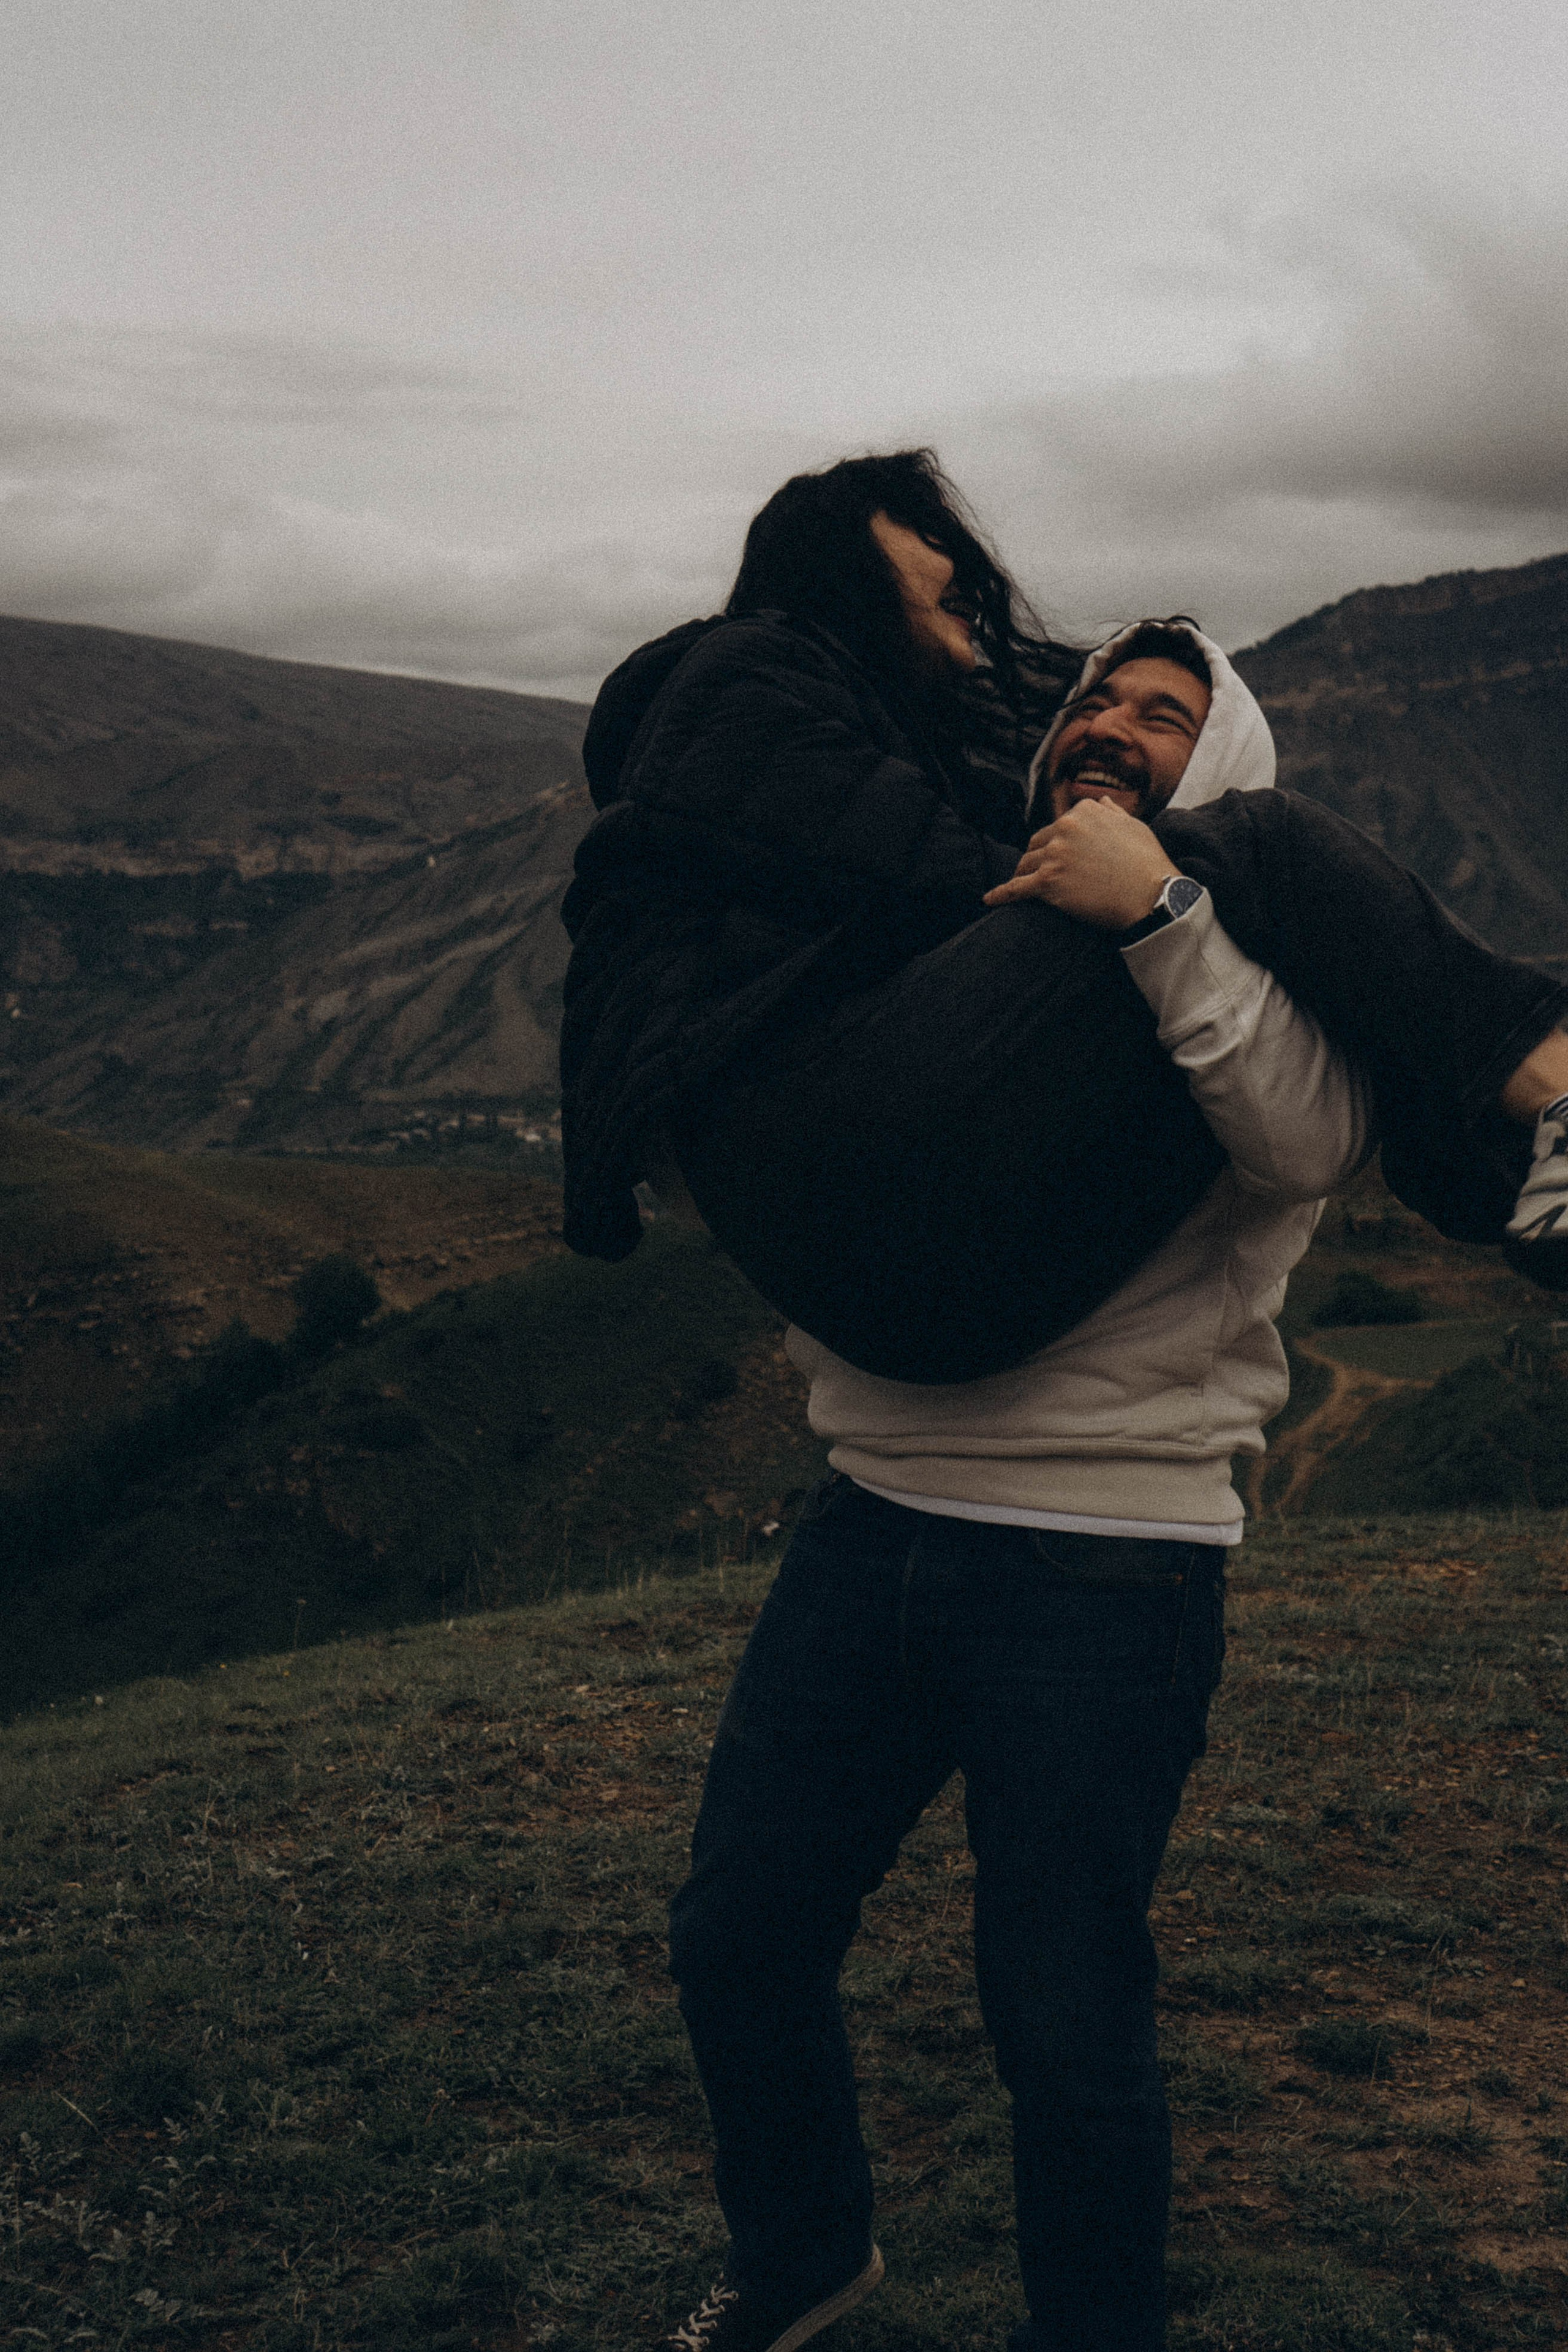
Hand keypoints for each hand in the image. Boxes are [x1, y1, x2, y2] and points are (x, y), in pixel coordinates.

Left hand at [982, 797, 1180, 930]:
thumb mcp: (1133, 825)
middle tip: (1041, 874)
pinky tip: (989, 900)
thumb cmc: (1147, 863)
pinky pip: (1016, 888)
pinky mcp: (1048, 882)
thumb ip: (1111, 812)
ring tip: (1024, 887)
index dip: (1058, 844)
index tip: (1061, 857)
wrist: (1153, 895)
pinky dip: (1001, 894)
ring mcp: (1055, 854)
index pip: (1058, 826)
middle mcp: (1065, 827)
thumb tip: (1101, 801)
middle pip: (1037, 844)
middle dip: (1038, 858)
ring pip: (1026, 864)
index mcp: (1083, 811)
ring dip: (1025, 875)